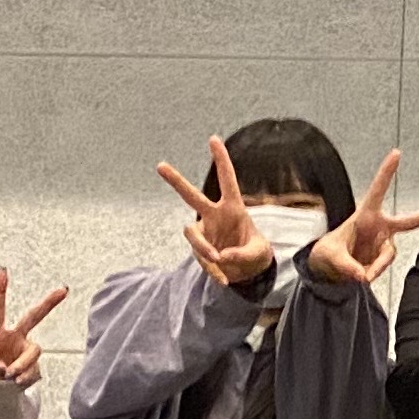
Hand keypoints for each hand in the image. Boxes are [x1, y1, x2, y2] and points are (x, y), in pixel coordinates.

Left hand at [0, 267, 67, 386]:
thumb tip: (5, 370)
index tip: (3, 271)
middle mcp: (13, 337)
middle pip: (33, 316)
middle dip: (49, 303)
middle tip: (64, 289)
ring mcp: (24, 350)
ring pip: (34, 351)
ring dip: (24, 364)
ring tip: (11, 376)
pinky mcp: (33, 365)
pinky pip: (34, 371)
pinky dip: (25, 378)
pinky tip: (16, 382)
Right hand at [154, 137, 273, 288]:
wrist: (249, 272)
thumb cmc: (256, 254)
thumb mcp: (258, 253)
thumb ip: (241, 254)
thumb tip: (220, 257)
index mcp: (234, 208)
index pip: (227, 180)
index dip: (221, 160)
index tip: (213, 138)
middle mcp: (214, 216)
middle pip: (191, 196)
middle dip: (176, 181)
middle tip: (160, 165)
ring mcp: (204, 233)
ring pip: (192, 234)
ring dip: (204, 248)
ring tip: (218, 261)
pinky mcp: (199, 250)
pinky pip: (201, 259)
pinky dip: (213, 271)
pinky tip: (224, 280)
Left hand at [308, 149, 418, 288]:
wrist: (327, 271)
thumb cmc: (326, 254)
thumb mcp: (330, 256)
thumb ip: (346, 266)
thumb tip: (363, 276)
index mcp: (365, 216)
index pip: (377, 191)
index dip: (387, 173)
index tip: (396, 153)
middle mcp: (379, 227)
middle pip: (409, 221)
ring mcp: (383, 244)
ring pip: (388, 256)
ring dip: (376, 267)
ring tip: (360, 276)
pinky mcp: (382, 259)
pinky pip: (382, 268)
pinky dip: (372, 274)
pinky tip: (360, 276)